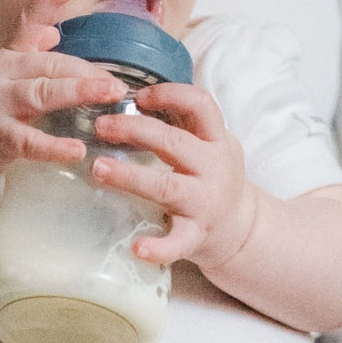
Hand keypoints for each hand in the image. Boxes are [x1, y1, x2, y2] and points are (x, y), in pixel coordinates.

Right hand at [0, 0, 126, 177]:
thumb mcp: (8, 74)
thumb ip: (30, 53)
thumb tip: (53, 32)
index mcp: (10, 56)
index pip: (29, 21)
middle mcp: (2, 73)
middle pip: (48, 64)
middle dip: (85, 71)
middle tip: (117, 82)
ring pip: (40, 94)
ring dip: (76, 92)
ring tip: (107, 95)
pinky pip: (29, 141)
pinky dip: (53, 146)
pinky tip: (76, 149)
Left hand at [89, 82, 256, 271]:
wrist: (243, 229)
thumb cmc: (213, 177)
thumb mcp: (209, 144)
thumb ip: (181, 122)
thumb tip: (130, 96)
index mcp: (216, 140)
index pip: (201, 105)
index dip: (169, 94)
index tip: (138, 96)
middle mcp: (214, 168)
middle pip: (174, 142)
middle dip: (135, 129)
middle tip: (101, 126)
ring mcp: (205, 203)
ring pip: (167, 187)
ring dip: (130, 177)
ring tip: (99, 170)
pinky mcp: (197, 235)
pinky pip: (178, 242)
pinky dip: (159, 247)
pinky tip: (137, 248)